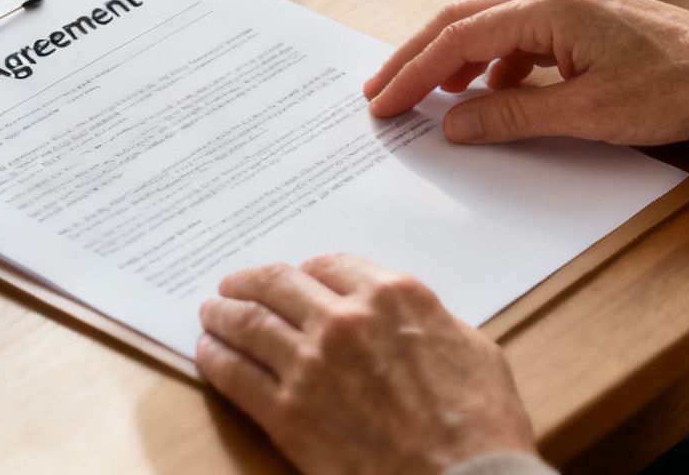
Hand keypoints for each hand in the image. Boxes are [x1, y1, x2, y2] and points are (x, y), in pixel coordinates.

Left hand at [197, 254, 536, 474]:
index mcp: (393, 296)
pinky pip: (236, 374)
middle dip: (251, 282)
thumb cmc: (480, 423)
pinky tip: (208, 351)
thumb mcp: (472, 348)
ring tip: (211, 312)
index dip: (306, 270)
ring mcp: (311, 364)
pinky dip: (216, 358)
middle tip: (234, 286)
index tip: (295, 277)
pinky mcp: (288, 412)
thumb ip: (430, 321)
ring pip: (250, 322)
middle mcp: (345, 319)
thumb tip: (411, 322)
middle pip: (280, 285)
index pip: (330, 265)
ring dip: (224, 313)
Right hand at [363, 0, 688, 145]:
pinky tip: (491, 93)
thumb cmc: (676, 89)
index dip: (412, 71)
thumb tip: (454, 124)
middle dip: (417, 57)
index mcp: (550, 6)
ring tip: (425, 96)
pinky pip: (522, 35)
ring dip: (454, 59)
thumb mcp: (587, 115)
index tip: (382, 101)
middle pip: (463, 19)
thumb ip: (513, 116)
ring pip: (491, 25)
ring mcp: (572, 0)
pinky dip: (494, 63)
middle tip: (381, 91)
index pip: (459, 36)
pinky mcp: (587, 17)